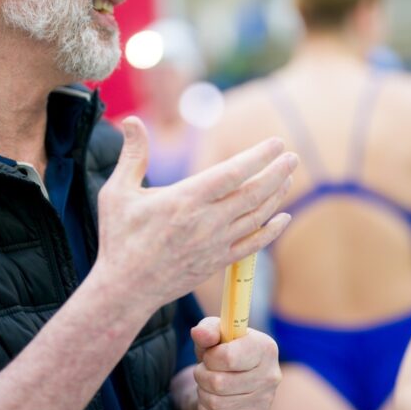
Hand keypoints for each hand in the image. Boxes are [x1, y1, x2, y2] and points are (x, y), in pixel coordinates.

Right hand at [95, 117, 296, 307]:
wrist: (125, 289)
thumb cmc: (119, 239)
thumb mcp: (118, 192)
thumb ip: (132, 155)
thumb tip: (130, 120)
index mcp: (185, 200)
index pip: (232, 173)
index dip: (258, 156)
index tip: (276, 144)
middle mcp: (206, 222)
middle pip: (252, 193)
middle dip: (277, 173)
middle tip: (292, 157)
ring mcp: (215, 244)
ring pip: (256, 217)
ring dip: (276, 196)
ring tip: (288, 177)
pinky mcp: (217, 262)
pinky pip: (253, 245)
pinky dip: (271, 230)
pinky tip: (282, 218)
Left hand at [190, 317, 280, 409]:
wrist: (234, 375)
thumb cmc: (224, 348)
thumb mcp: (216, 333)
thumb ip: (208, 329)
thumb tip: (199, 333)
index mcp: (265, 348)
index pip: (228, 358)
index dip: (210, 357)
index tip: (209, 355)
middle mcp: (271, 375)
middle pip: (219, 383)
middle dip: (201, 376)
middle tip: (203, 371)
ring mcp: (266, 400)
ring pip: (216, 403)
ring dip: (202, 393)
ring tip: (206, 384)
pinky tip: (211, 399)